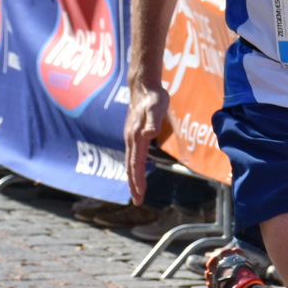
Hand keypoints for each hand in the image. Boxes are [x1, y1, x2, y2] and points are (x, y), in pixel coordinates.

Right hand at [123, 81, 169, 203]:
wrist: (143, 86)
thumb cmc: (153, 97)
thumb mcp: (157, 108)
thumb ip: (153, 121)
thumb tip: (149, 134)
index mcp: (136, 137)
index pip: (136, 164)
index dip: (137, 180)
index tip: (140, 195)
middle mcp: (130, 139)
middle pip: (130, 167)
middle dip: (133, 185)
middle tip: (138, 201)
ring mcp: (130, 137)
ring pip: (130, 162)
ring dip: (132, 178)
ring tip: (137, 191)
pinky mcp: (132, 133)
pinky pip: (132, 155)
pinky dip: (133, 167)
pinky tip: (137, 171)